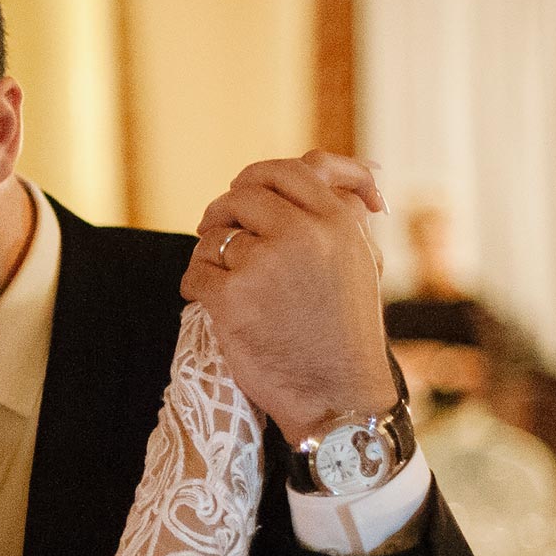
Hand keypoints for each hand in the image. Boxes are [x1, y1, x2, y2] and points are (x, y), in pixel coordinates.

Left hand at [184, 150, 397, 443]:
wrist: (339, 394)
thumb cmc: (346, 327)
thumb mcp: (360, 257)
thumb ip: (340, 207)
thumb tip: (316, 161)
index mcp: (337, 221)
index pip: (287, 170)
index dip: (259, 180)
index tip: (248, 198)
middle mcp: (303, 235)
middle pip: (242, 196)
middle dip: (226, 213)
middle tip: (220, 230)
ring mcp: (266, 265)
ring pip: (214, 235)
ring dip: (211, 254)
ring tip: (227, 278)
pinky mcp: (232, 299)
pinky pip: (194, 273)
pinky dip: (196, 287)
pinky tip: (212, 303)